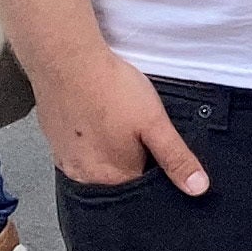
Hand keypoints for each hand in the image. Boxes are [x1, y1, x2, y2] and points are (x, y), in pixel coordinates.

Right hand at [46, 49, 205, 192]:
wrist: (65, 59)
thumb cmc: (110, 89)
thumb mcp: (155, 123)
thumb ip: (175, 157)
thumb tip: (198, 187)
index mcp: (112, 177)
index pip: (142, 190)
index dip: (154, 169)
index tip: (155, 147)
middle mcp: (84, 176)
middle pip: (118, 180)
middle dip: (131, 160)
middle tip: (132, 129)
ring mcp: (65, 159)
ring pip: (96, 165)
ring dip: (108, 151)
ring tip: (115, 122)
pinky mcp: (54, 141)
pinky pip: (77, 151)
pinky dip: (89, 141)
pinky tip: (96, 120)